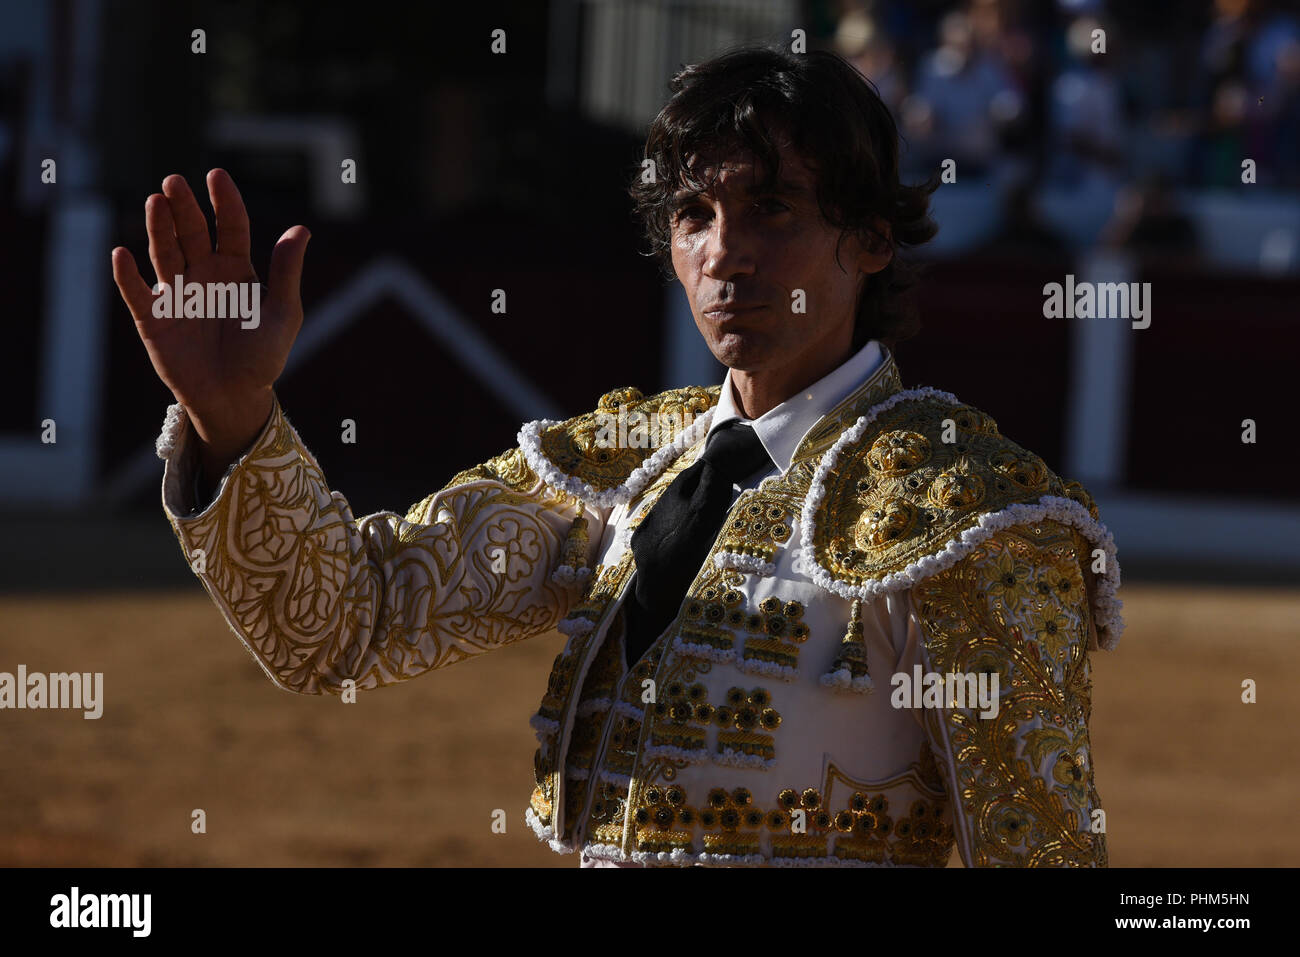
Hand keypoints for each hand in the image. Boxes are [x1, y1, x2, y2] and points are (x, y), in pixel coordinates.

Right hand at [112, 169, 309, 479]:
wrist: (236, 398)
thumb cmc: (263, 357)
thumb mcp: (283, 314)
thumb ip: (287, 273)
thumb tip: (302, 229)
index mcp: (236, 269)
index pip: (230, 227)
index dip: (224, 202)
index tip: (216, 176)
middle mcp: (203, 274)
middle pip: (193, 233)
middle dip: (183, 208)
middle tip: (174, 182)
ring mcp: (177, 293)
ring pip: (165, 254)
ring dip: (159, 229)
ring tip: (156, 202)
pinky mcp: (154, 318)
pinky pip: (137, 293)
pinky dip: (128, 275)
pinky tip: (123, 254)